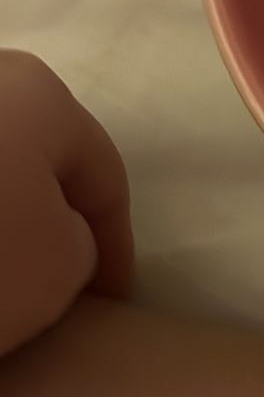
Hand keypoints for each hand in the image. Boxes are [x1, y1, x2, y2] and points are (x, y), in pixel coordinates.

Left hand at [0, 52, 131, 356]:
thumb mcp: (63, 266)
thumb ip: (79, 247)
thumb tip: (52, 240)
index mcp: (38, 89)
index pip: (104, 179)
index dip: (118, 249)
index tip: (116, 307)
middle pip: (34, 167)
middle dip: (46, 225)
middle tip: (55, 294)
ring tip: (1, 291)